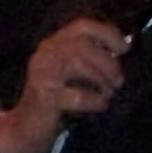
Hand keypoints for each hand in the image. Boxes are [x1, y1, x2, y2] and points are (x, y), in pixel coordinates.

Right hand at [0, 17, 127, 152]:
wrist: (26, 127)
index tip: (125, 49)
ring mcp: (43, 74)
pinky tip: (100, 106)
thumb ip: (90, 57)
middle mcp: (45, 53)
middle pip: (83, 44)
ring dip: (102, 80)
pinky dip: (96, 100)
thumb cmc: (57, 99)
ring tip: (108, 93)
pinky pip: (78, 95)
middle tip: (118, 81)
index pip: (82, 25)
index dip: (107, 33)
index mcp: (54, 43)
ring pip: (78, 63)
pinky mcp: (45, 97)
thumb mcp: (71, 72)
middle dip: (108, 62)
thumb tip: (125, 48)